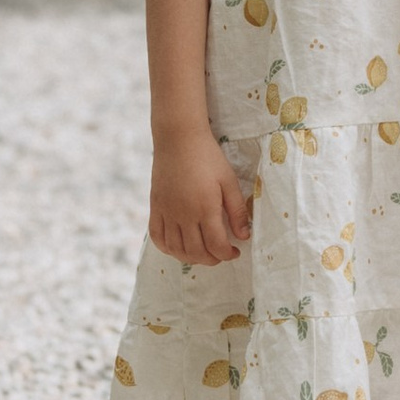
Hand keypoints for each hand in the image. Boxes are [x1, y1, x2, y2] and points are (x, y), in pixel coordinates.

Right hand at [148, 131, 250, 267]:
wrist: (179, 140)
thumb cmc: (208, 158)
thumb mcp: (229, 181)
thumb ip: (237, 211)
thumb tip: (244, 236)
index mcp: (205, 209)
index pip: (216, 245)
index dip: (227, 254)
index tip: (235, 252)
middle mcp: (183, 215)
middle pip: (196, 252)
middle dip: (211, 259)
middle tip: (221, 254)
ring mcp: (166, 213)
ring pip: (176, 249)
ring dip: (191, 257)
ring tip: (203, 252)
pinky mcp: (155, 208)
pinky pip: (157, 237)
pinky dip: (168, 248)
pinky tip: (179, 247)